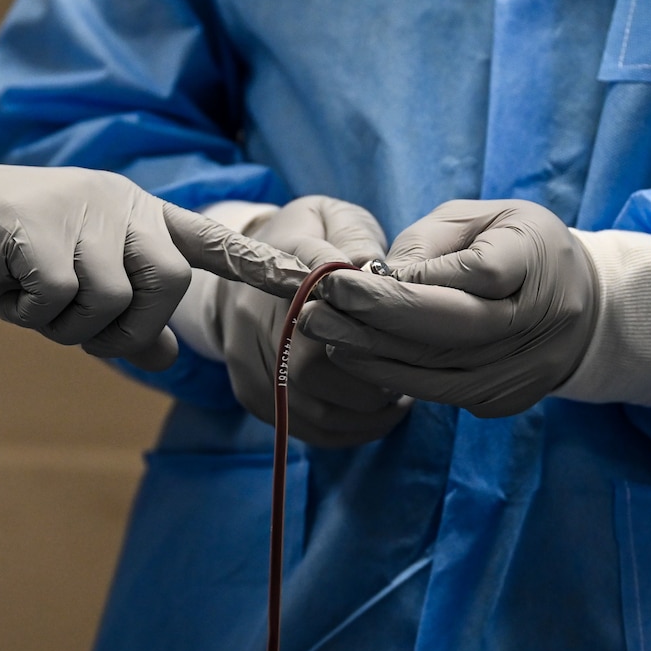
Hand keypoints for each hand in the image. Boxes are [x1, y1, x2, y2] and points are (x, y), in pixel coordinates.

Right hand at [0, 159, 312, 370]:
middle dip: (127, 326)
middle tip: (73, 328)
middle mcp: (115, 202)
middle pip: (166, 284)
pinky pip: (63, 300)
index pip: (202, 239)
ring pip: (113, 300)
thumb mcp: (60, 292)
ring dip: (69, 324)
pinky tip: (5, 289)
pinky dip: (32, 314)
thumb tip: (170, 355)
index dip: (253, 264)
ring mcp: (80, 210)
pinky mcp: (41, 228)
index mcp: (127, 211)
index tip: (306, 282)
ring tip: (28, 299)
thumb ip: (116, 317)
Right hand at [220, 197, 411, 445]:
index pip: (319, 297)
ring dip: (366, 412)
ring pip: (311, 406)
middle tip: (408, 373)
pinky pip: (303, 428)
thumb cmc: (306, 243)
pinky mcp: (251, 394)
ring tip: (398, 397)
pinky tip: (377, 415)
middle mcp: (253, 318)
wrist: (242, 273)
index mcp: (275, 267)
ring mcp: (247, 362)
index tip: (406, 328)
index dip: (367, 319)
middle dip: (371, 378)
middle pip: (311, 366)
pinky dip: (349, 431)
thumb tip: (369, 266)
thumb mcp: (330, 220)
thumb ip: (353, 237)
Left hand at [300, 199, 595, 417]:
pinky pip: (437, 391)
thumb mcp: (481, 219)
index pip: (482, 272)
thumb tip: (379, 279)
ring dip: (369, 350)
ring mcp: (525, 368)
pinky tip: (349, 353)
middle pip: (455, 326)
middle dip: (377, 315)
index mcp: (540, 258)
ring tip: (318, 326)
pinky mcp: (504, 399)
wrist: (580, 308)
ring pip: (439, 367)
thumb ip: (431, 243)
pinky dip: (388, 373)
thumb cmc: (515, 248)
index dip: (414, 279)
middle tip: (318, 301)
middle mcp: (541, 320)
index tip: (350, 275)